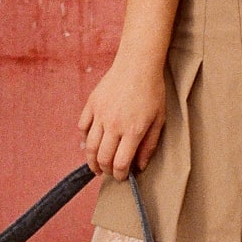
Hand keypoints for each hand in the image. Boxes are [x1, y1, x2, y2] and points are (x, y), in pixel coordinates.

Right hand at [78, 57, 165, 180]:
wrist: (138, 64)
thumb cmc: (153, 91)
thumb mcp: (159, 120)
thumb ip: (149, 145)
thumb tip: (140, 167)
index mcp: (133, 130)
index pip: (121, 163)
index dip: (121, 175)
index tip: (123, 177)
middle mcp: (114, 124)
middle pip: (102, 158)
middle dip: (106, 171)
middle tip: (109, 173)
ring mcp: (100, 114)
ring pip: (89, 146)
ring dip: (91, 160)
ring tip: (96, 166)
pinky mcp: (92, 104)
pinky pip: (82, 127)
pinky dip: (84, 139)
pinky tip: (90, 143)